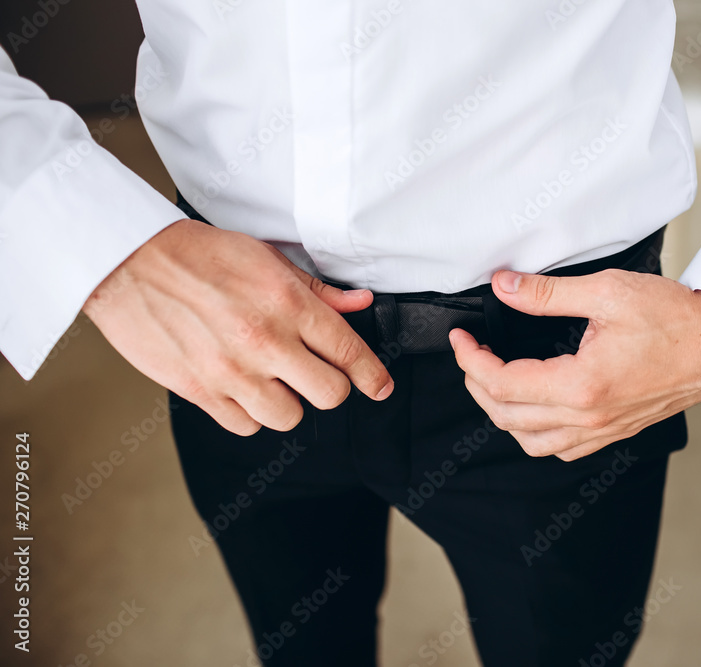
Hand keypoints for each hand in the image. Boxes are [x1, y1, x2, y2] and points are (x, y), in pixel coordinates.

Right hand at [83, 219, 392, 435]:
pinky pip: (245, 426)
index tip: (379, 387)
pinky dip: (249, 413)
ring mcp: (232, 371)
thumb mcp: (267, 259)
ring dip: (288, 402)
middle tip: (314, 373)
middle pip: (329, 395)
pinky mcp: (200, 390)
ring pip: (289, 417)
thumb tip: (360, 304)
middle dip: (329, 387)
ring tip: (272, 379)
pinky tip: (241, 388)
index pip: (348, 353)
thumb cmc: (200, 255)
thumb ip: (318, 291)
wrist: (130, 263)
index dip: (372, 376)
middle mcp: (266, 341)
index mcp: (288, 304)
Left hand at [449, 268, 700, 460]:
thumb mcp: (606, 292)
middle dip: (477, 385)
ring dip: (502, 414)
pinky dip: (533, 432)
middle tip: (471, 354)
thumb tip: (504, 286)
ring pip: (530, 441)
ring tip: (492, 381)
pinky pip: (560, 448)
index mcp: (582, 386)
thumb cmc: (675, 318)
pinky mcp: (614, 431)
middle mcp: (589, 418)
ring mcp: (603, 430)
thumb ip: (547, 293)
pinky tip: (532, 407)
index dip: (471, 361)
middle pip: (507, 417)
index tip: (462, 339)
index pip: (502, 384)